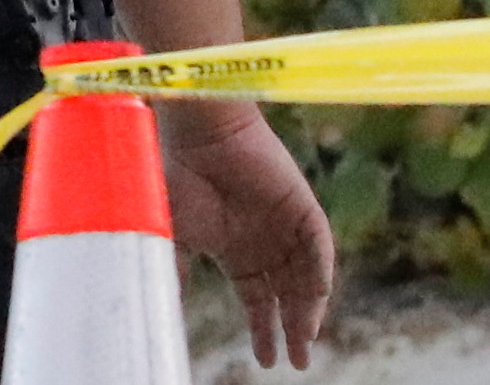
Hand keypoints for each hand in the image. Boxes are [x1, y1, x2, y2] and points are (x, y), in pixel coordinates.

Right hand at [171, 106, 334, 367]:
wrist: (198, 128)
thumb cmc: (177, 175)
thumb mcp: (174, 235)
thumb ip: (178, 273)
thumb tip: (169, 313)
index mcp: (234, 249)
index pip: (258, 299)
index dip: (263, 330)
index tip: (267, 360)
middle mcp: (264, 240)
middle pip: (286, 294)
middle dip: (292, 330)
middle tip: (296, 362)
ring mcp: (285, 223)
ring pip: (306, 277)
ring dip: (309, 310)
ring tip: (306, 341)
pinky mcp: (302, 205)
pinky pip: (319, 247)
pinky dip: (319, 274)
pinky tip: (315, 300)